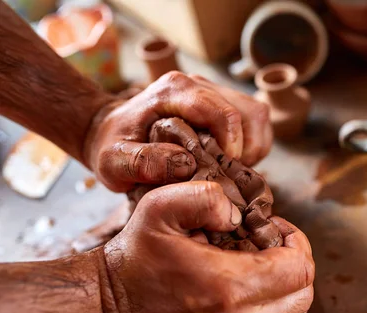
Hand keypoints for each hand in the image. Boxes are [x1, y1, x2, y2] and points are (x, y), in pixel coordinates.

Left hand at [85, 72, 272, 191]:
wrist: (109, 130)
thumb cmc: (113, 146)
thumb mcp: (114, 161)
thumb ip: (143, 162)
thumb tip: (185, 165)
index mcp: (176, 91)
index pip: (225, 114)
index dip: (233, 148)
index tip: (221, 172)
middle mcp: (198, 84)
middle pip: (250, 114)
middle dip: (247, 151)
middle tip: (226, 174)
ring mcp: (212, 91)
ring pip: (257, 116)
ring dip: (253, 148)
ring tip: (229, 169)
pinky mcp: (221, 102)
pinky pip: (254, 121)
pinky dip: (251, 145)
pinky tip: (229, 161)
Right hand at [99, 181, 313, 312]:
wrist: (107, 305)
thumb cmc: (138, 254)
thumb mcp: (161, 206)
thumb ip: (206, 197)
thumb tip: (240, 216)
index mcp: (227, 287)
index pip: (299, 269)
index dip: (297, 242)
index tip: (276, 230)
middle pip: (302, 296)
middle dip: (297, 264)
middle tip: (274, 248)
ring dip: (292, 293)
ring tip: (269, 273)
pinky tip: (264, 303)